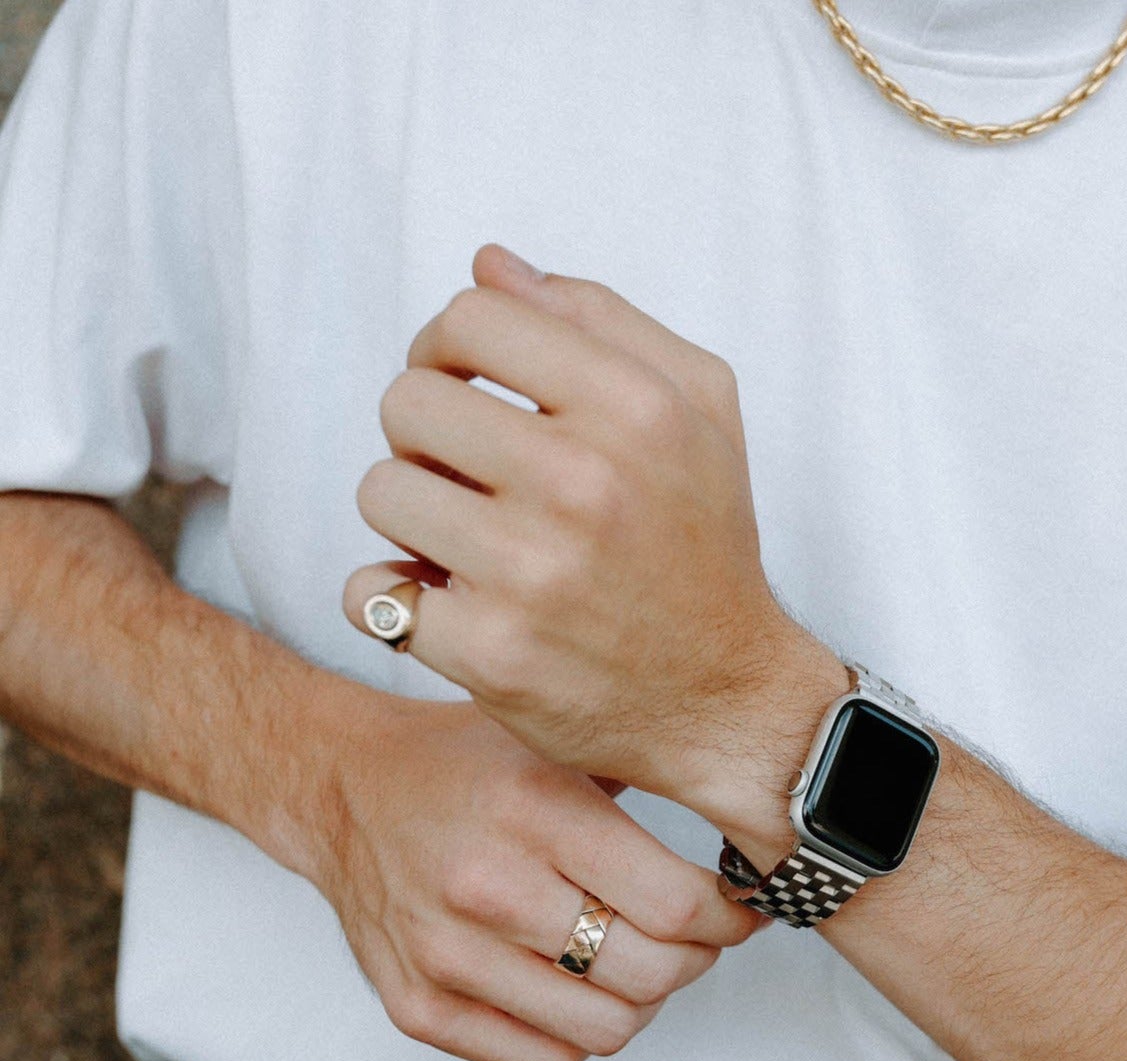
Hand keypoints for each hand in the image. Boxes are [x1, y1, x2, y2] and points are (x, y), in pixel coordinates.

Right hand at [305, 692, 762, 1060]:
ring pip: (609, 1029)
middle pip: (652, 975)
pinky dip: (581, 1032)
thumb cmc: (467, 763)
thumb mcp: (558, 740)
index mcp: (535, 808)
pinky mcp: (418, 1007)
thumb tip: (759, 819)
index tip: (738, 908)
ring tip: (635, 958)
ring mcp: (447, 956)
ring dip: (642, 1000)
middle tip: (693, 935)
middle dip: (695, 959)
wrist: (340, 789)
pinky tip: (577, 984)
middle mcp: (487, 885)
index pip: (676, 904)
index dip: (730, 917)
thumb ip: (645, 778)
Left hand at [342, 244, 848, 832]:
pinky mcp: (492, 656)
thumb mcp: (701, 412)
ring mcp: (535, 575)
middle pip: (407, 401)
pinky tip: (448, 606)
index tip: (465, 389)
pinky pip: (370, 593)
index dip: (447, 348)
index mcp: (637, 409)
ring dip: (411, 517)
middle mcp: (586, 485)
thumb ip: (603, 321)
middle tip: (467, 477)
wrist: (727, 700)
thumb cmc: (705, 547)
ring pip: (380, 493)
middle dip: (424, 436)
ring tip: (464, 543)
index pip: (469, 317)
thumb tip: (489, 265)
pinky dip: (396, 601)